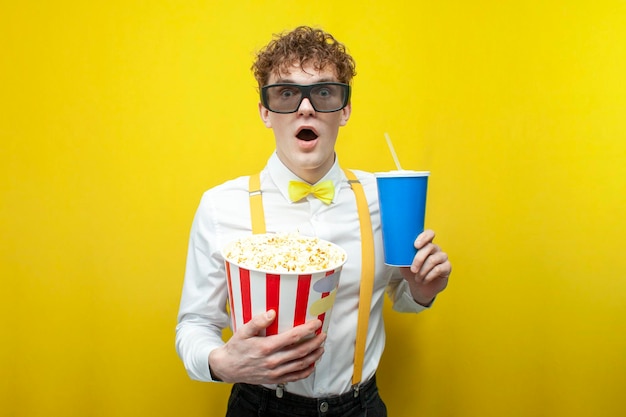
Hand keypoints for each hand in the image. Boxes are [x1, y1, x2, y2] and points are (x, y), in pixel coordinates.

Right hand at [208, 310, 325, 383]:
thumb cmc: (236, 348)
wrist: (228, 368)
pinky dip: (306, 371)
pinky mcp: (275, 379)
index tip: (317, 323)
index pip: (292, 337)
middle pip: (301, 351)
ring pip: (301, 365)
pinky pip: (295, 377)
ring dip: (314, 356)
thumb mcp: (243, 331)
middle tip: (323, 334)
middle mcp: (272, 361)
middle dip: (315, 342)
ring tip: (321, 347)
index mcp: (266, 347)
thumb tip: (272, 312)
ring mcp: (275, 372)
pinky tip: (312, 363)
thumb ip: (257, 321)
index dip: (307, 330)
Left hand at [399, 229, 450, 305]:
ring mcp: (442, 258)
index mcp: (426, 244)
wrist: (419, 287)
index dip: (424, 237)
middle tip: (413, 269)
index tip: (415, 245)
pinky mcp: (447, 267)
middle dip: (418, 259)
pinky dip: (428, 276)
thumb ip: (400, 254)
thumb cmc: (412, 272)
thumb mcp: (403, 262)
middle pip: (429, 247)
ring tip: (417, 278)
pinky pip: (438, 269)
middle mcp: (435, 249)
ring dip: (422, 271)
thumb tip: (391, 247)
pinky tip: (424, 280)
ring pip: (433, 260)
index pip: (429, 234)